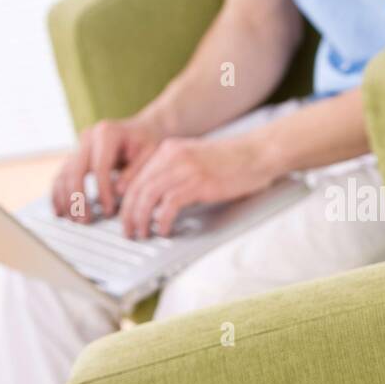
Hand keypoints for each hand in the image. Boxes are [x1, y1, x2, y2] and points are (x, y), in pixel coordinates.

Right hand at [51, 116, 161, 220]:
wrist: (141, 129)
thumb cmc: (147, 142)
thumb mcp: (150, 153)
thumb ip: (134, 172)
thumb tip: (118, 192)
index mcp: (107, 133)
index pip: (100, 166)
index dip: (102, 191)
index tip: (109, 210)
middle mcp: (88, 137)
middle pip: (75, 170)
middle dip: (78, 198)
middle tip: (85, 220)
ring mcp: (79, 146)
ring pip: (64, 173)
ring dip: (66, 199)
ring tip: (74, 220)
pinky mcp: (75, 156)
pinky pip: (62, 176)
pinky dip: (59, 194)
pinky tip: (60, 211)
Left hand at [117, 133, 275, 238]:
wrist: (258, 152)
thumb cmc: (233, 161)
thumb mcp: (196, 160)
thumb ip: (176, 173)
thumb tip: (159, 199)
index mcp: (169, 150)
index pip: (136, 177)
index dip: (126, 200)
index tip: (125, 217)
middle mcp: (172, 156)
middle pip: (137, 187)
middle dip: (128, 213)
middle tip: (128, 231)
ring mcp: (185, 168)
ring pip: (148, 196)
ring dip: (141, 219)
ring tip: (142, 234)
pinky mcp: (199, 182)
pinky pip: (169, 204)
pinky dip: (163, 220)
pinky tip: (165, 230)